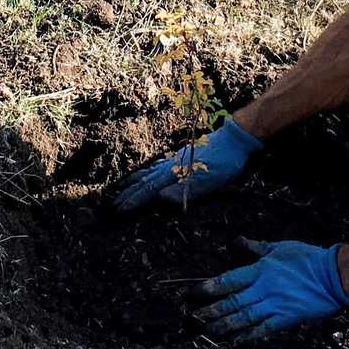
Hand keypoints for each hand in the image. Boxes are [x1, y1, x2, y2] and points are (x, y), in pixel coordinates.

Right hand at [113, 117, 261, 211]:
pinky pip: (158, 165)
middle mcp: (171, 165)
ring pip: (150, 172)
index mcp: (175, 174)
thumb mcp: (208, 180)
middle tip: (113, 203)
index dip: (135, 201)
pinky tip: (148, 171)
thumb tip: (158, 199)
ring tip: (122, 186)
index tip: (120, 210)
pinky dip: (147, 170)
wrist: (235, 138)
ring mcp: (176, 159)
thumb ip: (183, 190)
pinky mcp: (182, 156)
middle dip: (129, 193)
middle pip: (145, 181)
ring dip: (135, 181)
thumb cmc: (224, 162)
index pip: (149, 190)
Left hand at [195, 238, 348, 341]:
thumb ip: (256, 248)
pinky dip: (249, 336)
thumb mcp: (280, 247)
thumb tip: (237, 242)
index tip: (195, 294)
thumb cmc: (308, 258)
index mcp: (262, 269)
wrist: (334, 276)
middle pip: (233, 302)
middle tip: (194, 319)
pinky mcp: (286, 319)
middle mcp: (264, 288)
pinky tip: (236, 341)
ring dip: (225, 326)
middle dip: (212, 311)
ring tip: (209, 332)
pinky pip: (263, 330)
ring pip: (244, 318)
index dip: (211, 287)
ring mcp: (274, 305)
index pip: (230, 279)